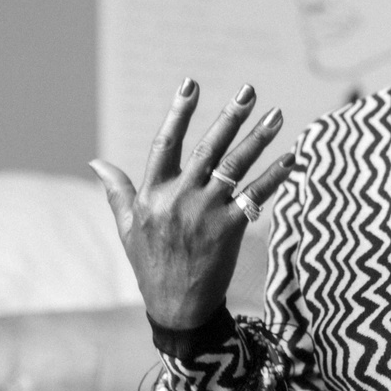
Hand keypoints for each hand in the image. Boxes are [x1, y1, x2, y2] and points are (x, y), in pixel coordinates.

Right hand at [89, 79, 293, 328]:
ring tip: (277, 115)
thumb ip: (117, 191)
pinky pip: (256, 195)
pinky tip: (294, 157)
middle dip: (230, 117)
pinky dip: (276, 176)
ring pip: (235, 166)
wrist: (177, 307)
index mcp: (153, 193)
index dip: (179, 112)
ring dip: (258, 139)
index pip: (166, 143)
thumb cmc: (151, 265)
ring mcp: (205, 212)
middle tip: (249, 90)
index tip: (191, 83)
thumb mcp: (127, 227)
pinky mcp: (229, 228)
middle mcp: (179, 197)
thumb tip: (96, 162)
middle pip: (209, 148)